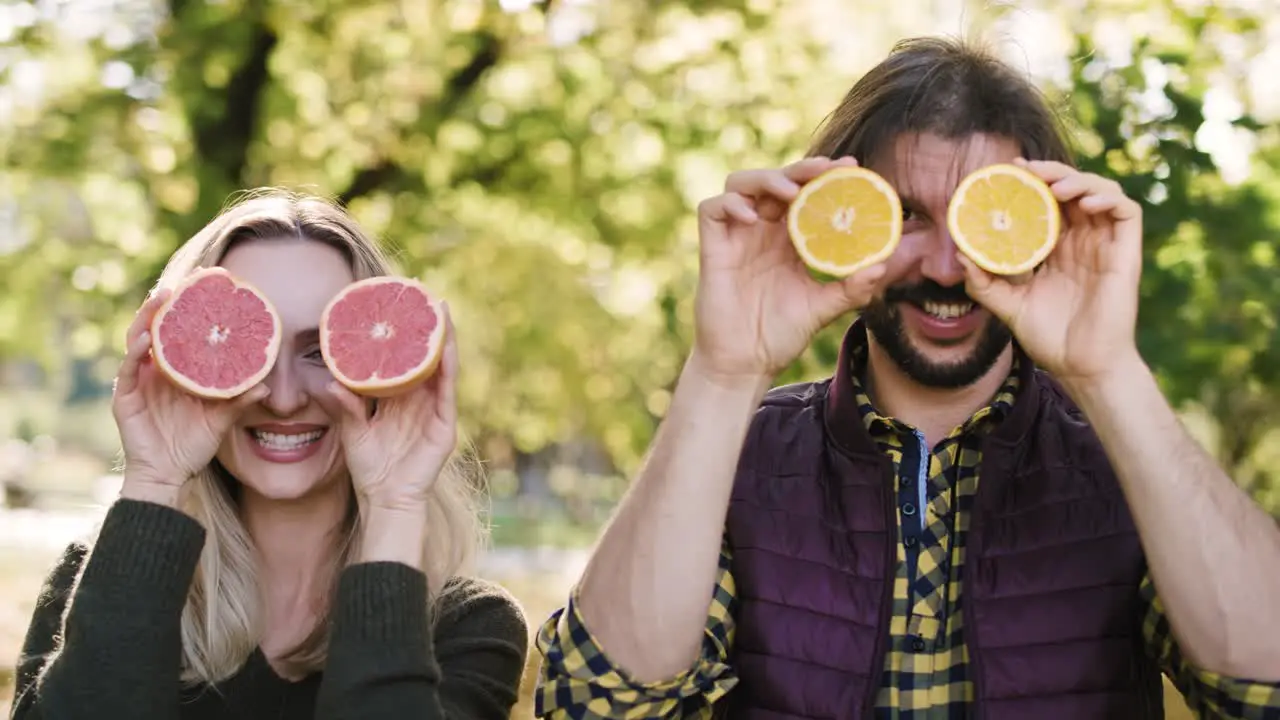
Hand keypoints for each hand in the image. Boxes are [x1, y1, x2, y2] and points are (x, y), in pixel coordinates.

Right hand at [113, 289, 268, 501]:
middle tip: (186, 282)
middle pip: (159, 327)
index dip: (192, 308)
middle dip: (168, 302)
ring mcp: (138, 380)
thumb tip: (267, 386)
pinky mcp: (125, 397)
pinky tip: (145, 340)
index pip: (182, 330)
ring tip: (163, 298)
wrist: (169, 475)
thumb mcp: (221, 420)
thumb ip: (239, 401)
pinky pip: (128, 369)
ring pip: (138, 339)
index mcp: (178, 370)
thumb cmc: (193, 444)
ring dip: (148, 317)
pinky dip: (135, 353)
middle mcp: (156, 369)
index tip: (210, 285)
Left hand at [322, 306, 458, 512]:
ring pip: (441, 365)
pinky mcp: (444, 423)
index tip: (394, 300)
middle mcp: (420, 398)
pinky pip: (447, 389)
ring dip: (442, 336)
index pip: (402, 356)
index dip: (402, 330)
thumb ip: (345, 406)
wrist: (386, 500)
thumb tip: (328, 383)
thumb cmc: (370, 467)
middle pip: (425, 353)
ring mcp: (435, 409)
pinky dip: (447, 365)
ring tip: (439, 308)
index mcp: (399, 396)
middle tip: (420, 290)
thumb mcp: (352, 430)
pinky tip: (446, 346)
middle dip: (425, 323)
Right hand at [693, 156, 888, 385]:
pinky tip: (753, 218)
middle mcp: (762, 230)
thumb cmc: (781, 334)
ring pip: (741, 184)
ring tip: (789, 193)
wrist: (746, 363)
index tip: (852, 167)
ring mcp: (736, 236)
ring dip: (765, 179)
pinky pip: (712, 210)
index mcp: (789, 238)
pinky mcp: (713, 248)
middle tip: (825, 170)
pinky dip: (730, 204)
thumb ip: (852, 288)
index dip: (825, 175)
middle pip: (776, 179)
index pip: (806, 192)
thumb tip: (883, 266)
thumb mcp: (823, 308)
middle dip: (800, 169)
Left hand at [959, 158, 1143, 386]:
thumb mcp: (1008, 306)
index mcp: (1057, 248)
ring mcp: (1105, 245)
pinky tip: (1084, 201)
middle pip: (1072, 190)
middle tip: (1025, 169)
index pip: (1046, 203)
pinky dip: (1107, 197)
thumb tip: (960, 255)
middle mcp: (1082, 241)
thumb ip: (984, 283)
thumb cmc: (1049, 337)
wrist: (1081, 367)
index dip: (1031, 184)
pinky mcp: (1126, 253)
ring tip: (1052, 184)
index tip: (1007, 172)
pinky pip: (1126, 211)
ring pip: (1100, 192)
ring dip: (1078, 179)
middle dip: (1050, 173)